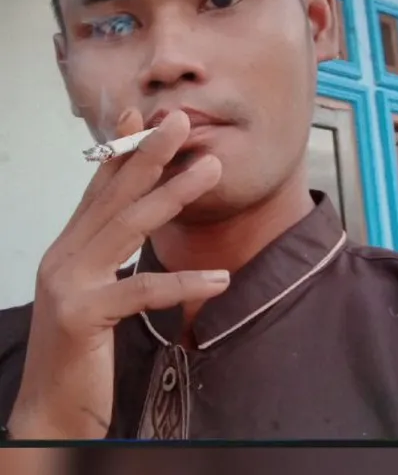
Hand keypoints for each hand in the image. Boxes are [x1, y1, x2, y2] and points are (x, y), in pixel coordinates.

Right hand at [8, 110, 227, 439]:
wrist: (49, 411)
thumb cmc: (77, 352)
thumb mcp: (93, 293)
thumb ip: (109, 258)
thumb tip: (138, 227)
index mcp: (68, 248)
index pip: (98, 189)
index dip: (121, 150)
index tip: (141, 114)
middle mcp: (64, 256)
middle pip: (114, 195)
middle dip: (149, 153)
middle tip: (180, 121)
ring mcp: (68, 283)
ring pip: (128, 227)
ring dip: (173, 194)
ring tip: (209, 169)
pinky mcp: (81, 315)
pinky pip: (140, 290)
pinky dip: (184, 282)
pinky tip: (220, 277)